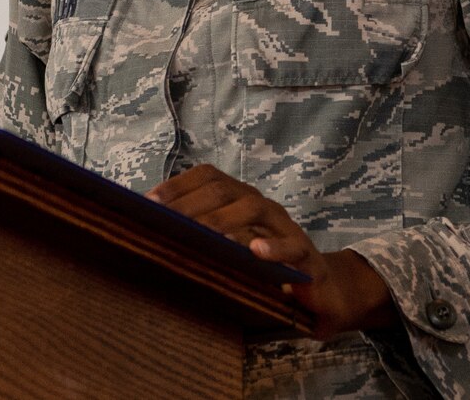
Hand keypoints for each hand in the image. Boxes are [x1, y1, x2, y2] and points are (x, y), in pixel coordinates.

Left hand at [147, 164, 393, 338]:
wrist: (322, 292)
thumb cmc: (265, 269)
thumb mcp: (231, 252)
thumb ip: (202, 239)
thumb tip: (150, 233)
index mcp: (240, 199)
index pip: (207, 177)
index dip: (178, 185)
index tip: (147, 202)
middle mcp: (261, 206)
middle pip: (224, 189)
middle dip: (192, 202)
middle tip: (164, 220)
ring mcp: (285, 227)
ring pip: (254, 208)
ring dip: (223, 219)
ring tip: (201, 233)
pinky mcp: (305, 255)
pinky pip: (291, 245)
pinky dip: (273, 246)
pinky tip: (255, 251)